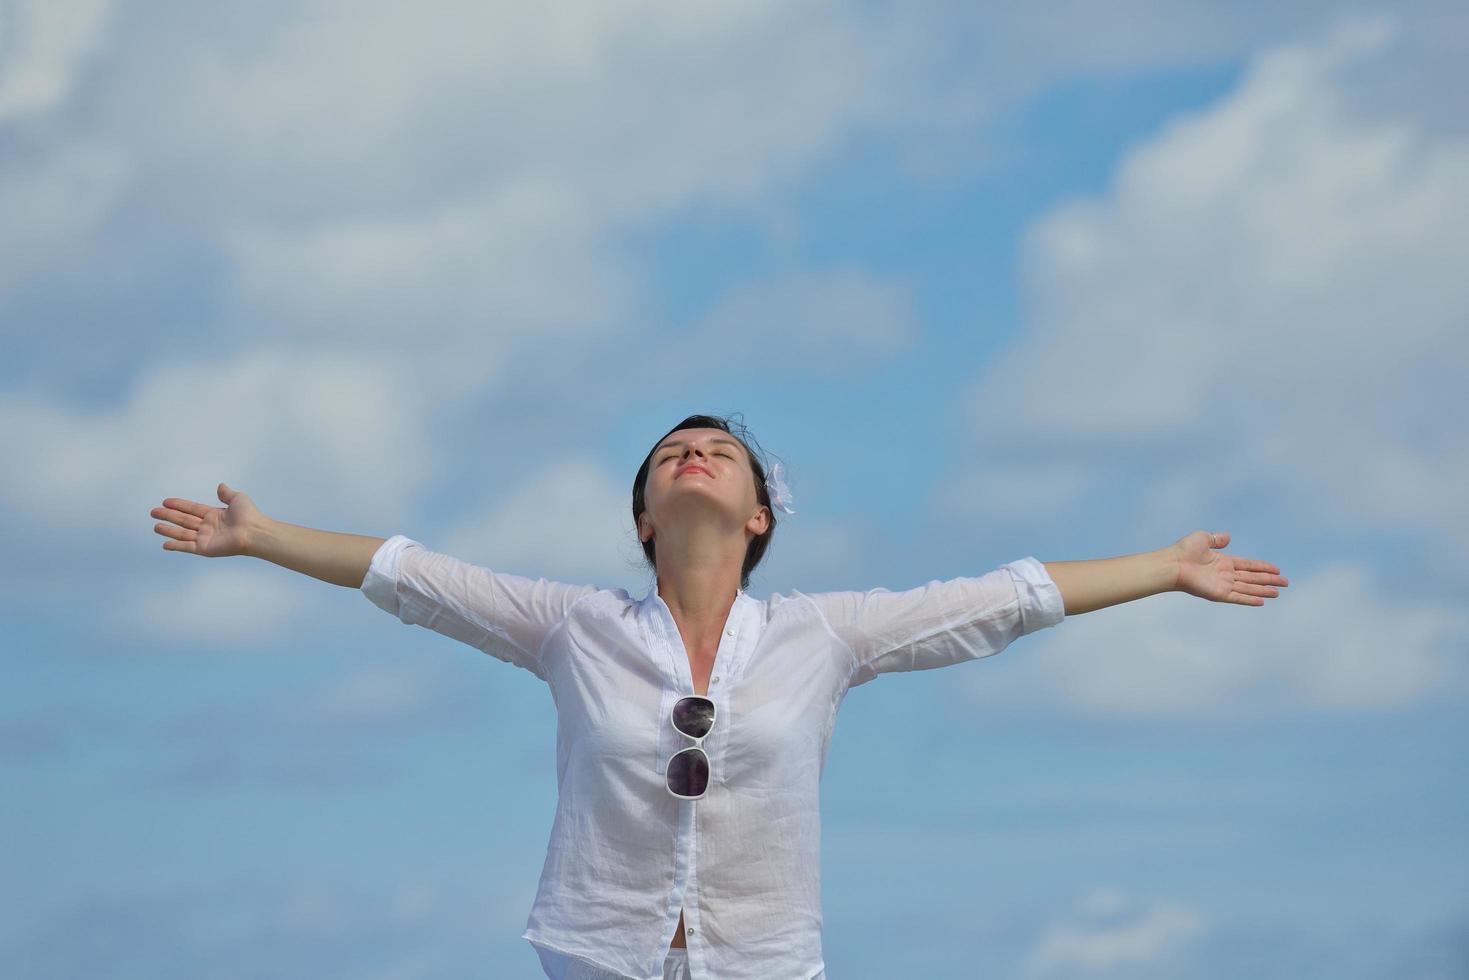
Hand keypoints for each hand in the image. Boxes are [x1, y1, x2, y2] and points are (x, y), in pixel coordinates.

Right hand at [150, 483, 261, 557]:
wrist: (254, 531)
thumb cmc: (249, 515)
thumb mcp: (238, 498)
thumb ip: (227, 493)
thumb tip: (220, 486)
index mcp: (214, 515)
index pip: (192, 509)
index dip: (179, 505)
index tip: (165, 501)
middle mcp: (208, 527)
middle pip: (183, 520)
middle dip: (168, 515)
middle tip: (153, 512)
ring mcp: (206, 538)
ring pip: (182, 533)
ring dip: (168, 530)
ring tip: (155, 526)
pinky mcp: (205, 549)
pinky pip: (187, 547)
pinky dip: (176, 546)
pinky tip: (165, 544)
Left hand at [1172, 530, 1287, 605]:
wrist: (1173, 563)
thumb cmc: (1184, 550)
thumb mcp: (1203, 538)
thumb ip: (1217, 539)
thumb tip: (1228, 537)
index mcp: (1223, 562)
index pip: (1248, 565)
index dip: (1262, 567)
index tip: (1277, 569)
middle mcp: (1225, 574)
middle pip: (1252, 577)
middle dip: (1269, 580)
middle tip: (1285, 582)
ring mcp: (1222, 585)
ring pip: (1248, 588)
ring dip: (1263, 590)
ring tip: (1278, 592)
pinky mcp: (1218, 594)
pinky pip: (1238, 597)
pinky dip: (1250, 599)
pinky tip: (1262, 601)